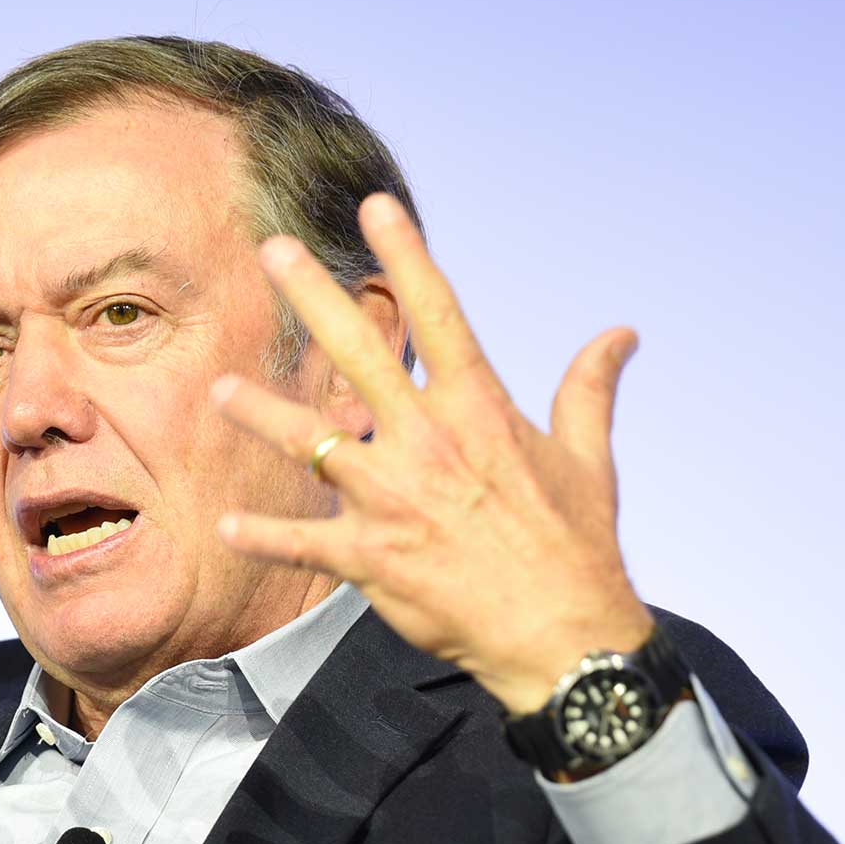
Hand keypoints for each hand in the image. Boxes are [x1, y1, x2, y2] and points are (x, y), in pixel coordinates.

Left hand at [209, 194, 652, 713]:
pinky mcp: (370, 559)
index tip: (377, 207)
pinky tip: (224, 527)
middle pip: (359, 353)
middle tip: (274, 251)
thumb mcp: (588, 458)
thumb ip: (589, 389)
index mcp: (478, 411)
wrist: (562, 636)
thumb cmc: (576, 545)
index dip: (407, 255)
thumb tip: (622, 334)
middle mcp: (427, 443)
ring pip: (311, 444)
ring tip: (221, 391)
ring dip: (263, 416)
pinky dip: (264, 538)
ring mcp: (392, 500)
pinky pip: (303, 543)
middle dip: (313, 297)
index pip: (439, 313)